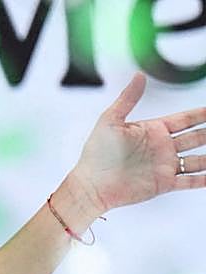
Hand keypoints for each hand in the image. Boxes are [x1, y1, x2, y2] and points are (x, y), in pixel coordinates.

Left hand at [70, 71, 205, 213]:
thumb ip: (127, 99)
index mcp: (153, 131)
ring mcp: (164, 166)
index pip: (185, 119)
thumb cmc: (96, 154)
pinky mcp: (163, 184)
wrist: (91, 185)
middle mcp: (162, 148)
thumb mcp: (110, 122)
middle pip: (196, 137)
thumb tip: (139, 76)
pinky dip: (204, 179)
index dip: (201, 114)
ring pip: (197, 159)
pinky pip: (190, 181)